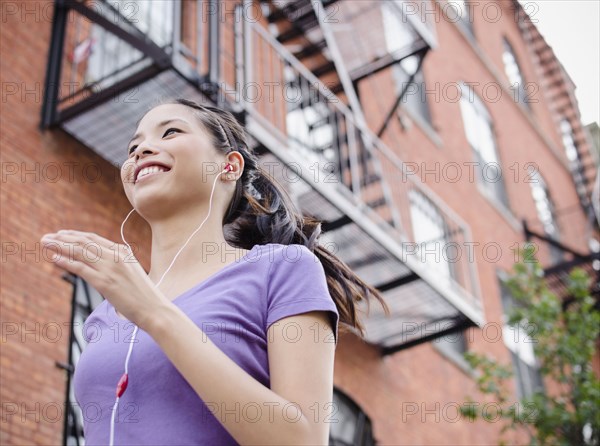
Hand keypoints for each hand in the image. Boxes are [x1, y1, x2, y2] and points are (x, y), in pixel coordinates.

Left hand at [40, 229, 169, 328]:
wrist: (155, 309)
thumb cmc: (144, 295)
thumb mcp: (130, 273)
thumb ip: (116, 265)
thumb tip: (98, 266)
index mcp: (123, 252)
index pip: (94, 239)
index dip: (75, 235)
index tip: (61, 234)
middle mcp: (116, 256)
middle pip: (84, 242)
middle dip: (63, 238)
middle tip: (47, 237)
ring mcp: (110, 268)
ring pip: (80, 252)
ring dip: (60, 246)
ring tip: (45, 244)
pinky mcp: (105, 282)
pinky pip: (80, 268)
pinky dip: (66, 261)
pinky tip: (54, 258)